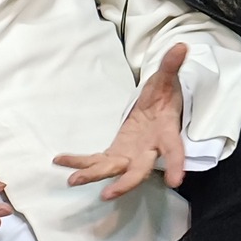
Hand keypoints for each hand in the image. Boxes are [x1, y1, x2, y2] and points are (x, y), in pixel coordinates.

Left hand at [54, 42, 188, 199]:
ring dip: (94, 176)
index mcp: (165, 133)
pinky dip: (79, 162)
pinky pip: (96, 161)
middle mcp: (148, 150)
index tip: (175, 181)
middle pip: (139, 171)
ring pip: (114, 170)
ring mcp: (130, 154)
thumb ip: (171, 66)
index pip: (174, 151)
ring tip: (73, 180)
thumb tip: (180, 46)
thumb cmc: (164, 95)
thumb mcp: (166, 80)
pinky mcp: (115, 153)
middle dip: (125, 183)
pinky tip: (59, 160)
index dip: (176, 165)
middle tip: (109, 193)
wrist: (157, 107)